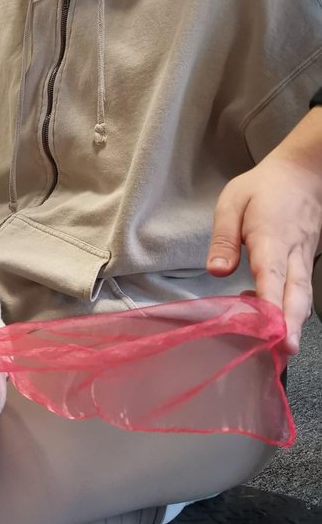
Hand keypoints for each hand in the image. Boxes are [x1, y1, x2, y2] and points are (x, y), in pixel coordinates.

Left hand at [207, 116, 321, 353]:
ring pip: (303, 295)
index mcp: (272, 238)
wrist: (303, 172)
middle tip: (285, 351)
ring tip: (283, 348)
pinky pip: (301, 288)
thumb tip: (216, 270)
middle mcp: (293, 253)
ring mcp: (304, 257)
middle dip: (291, 324)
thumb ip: (224, 237)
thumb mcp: (233, 202)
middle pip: (296, 294)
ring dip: (295, 322)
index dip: (270, 303)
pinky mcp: (307, 260)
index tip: (267, 328)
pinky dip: (293, 308)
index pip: (272, 276)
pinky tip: (276, 320)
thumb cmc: (264, 187)